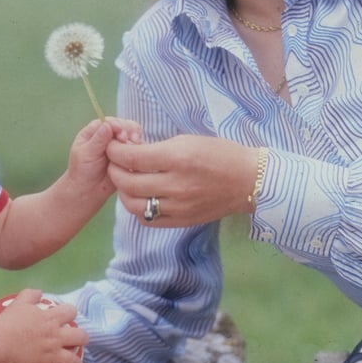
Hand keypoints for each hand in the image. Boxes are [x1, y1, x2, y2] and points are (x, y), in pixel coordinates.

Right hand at [0, 289, 87, 362]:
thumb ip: (32, 294)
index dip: (71, 312)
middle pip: (80, 336)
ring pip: (73, 361)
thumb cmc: (10, 319)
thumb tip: (40, 293)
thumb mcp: (22, 300)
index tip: (68, 316)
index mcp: (52, 318)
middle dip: (83, 338)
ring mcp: (51, 353)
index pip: (71, 311)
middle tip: (78, 340)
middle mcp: (56, 335)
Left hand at [66, 117, 142, 199]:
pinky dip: (140, 150)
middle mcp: (109, 135)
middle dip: (129, 131)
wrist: (88, 190)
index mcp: (95, 130)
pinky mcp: (128, 156)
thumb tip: (108, 124)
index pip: (109, 121)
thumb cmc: (82, 171)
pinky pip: (137, 149)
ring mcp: (119, 145)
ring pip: (132, 136)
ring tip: (135, 145)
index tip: (120, 133)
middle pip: (124, 125)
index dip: (116, 125)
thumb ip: (98, 139)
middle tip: (130, 140)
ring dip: (135, 139)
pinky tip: (139, 155)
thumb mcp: (86, 154)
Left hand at [106, 135, 258, 226]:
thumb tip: (131, 151)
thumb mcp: (187, 140)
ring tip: (125, 180)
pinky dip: (137, 208)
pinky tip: (140, 197)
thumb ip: (158, 148)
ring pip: (134, 205)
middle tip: (114, 162)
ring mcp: (179, 207)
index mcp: (178, 158)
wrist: (249, 181)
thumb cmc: (220, 153)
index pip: (133, 158)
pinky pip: (148, 220)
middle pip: (129, 183)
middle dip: (114, 170)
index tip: (112, 145)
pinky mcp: (183, 221)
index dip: (115, 151)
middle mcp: (176, 185)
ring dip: (123, 192)